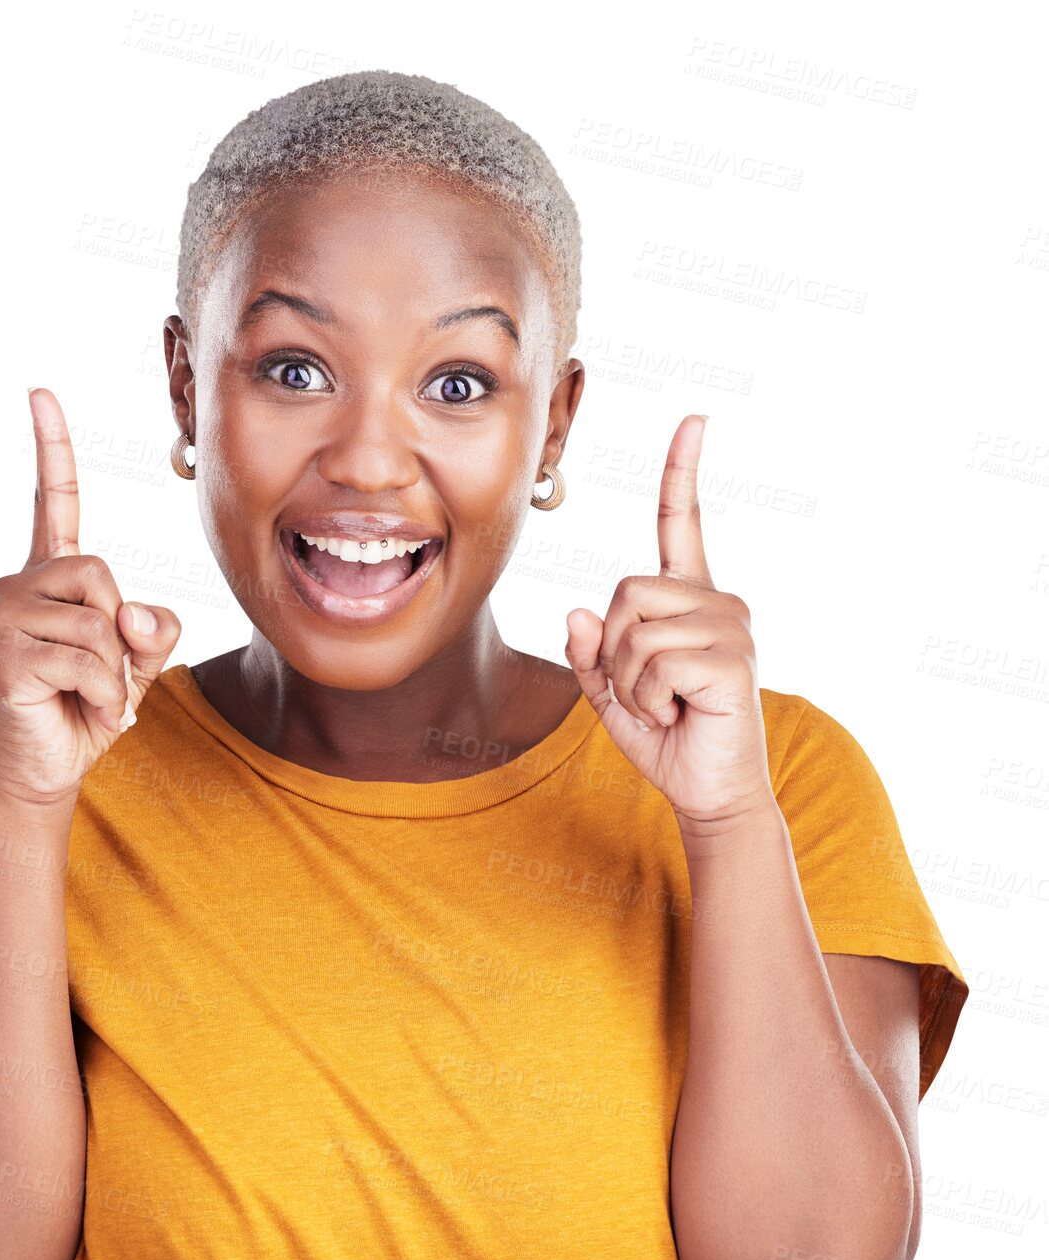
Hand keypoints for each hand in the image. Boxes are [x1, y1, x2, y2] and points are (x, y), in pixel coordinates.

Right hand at [0, 388, 181, 805]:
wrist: (44, 770)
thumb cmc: (84, 710)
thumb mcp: (136, 663)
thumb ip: (151, 629)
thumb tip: (132, 616)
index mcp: (47, 578)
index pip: (51, 503)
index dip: (51, 448)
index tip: (40, 392)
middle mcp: (15, 585)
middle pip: (99, 571)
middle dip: (120, 631)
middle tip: (105, 675)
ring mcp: (2, 616)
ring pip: (97, 620)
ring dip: (115, 672)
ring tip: (92, 697)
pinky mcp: (4, 653)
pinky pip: (86, 657)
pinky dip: (104, 693)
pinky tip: (86, 711)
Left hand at [564, 414, 772, 827]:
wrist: (707, 790)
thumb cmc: (665, 739)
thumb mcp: (609, 694)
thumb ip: (590, 654)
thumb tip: (577, 614)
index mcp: (690, 600)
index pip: (683, 524)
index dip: (682, 472)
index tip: (694, 419)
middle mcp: (717, 602)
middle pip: (625, 589)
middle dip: (613, 648)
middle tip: (647, 690)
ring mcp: (731, 627)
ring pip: (634, 627)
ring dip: (629, 679)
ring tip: (666, 704)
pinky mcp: (732, 660)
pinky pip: (653, 661)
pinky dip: (646, 696)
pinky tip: (678, 712)